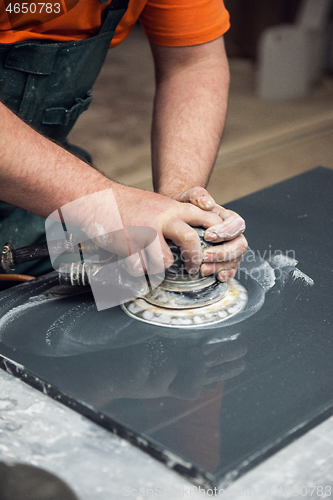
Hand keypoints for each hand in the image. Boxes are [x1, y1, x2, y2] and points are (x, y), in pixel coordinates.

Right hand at [79, 184, 221, 275]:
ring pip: (164, 262)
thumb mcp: (158, 204)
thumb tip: (193, 237)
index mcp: (172, 208)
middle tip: (193, 268)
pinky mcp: (128, 245)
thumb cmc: (129, 205)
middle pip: (190, 241)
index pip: (206, 218)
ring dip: (157, 269)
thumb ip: (175, 217)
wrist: (98, 199)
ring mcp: (144, 232)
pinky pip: (139, 269)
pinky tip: (133, 264)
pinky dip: (137, 271)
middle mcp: (161, 219)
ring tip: (151, 266)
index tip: (215, 247)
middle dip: (194, 259)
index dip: (217, 233)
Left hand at [172, 187, 247, 280]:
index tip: (208, 236)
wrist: (175, 221)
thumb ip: (197, 194)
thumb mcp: (187, 198)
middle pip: (240, 244)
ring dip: (220, 265)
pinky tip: (217, 277)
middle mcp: (231, 234)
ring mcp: (228, 249)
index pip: (236, 224)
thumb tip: (208, 203)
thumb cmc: (183, 209)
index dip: (225, 231)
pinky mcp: (222, 262)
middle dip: (223, 252)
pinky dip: (226, 274)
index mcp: (226, 218)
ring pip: (236, 259)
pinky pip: (231, 270)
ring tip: (203, 269)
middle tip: (205, 255)